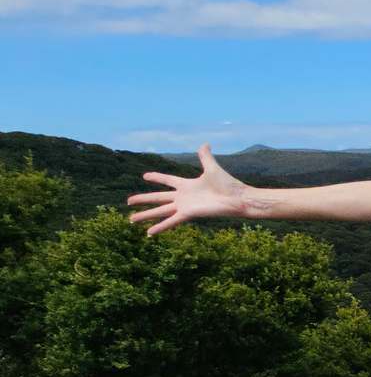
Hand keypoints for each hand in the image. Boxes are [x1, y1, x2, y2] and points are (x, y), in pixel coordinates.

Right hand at [125, 144, 249, 235]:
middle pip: (158, 198)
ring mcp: (184, 206)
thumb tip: (205, 143)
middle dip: (143, 199)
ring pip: (160, 211)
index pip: (167, 180)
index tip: (144, 176)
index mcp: (187, 184)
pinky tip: (149, 232)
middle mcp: (183, 196)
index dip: (157, 178)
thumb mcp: (212, 168)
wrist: (238, 198)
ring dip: (145, 215)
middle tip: (128, 201)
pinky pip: (170, 221)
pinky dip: (160, 227)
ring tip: (130, 219)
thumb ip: (205, 157)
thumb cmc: (228, 185)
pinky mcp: (188, 214)